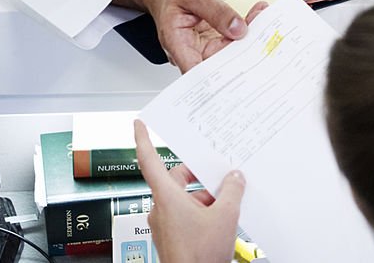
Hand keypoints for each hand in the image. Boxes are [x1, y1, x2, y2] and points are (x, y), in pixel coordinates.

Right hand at [115, 0, 267, 71]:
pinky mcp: (212, 40)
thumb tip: (238, 29)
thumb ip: (217, 11)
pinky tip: (257, 16)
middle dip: (243, 52)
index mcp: (177, 42)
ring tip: (263, 19)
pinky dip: (246, 28)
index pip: (197, 70)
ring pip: (229, 51)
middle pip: (219, 62)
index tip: (241, 70)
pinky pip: (232, 39)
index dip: (218, 78)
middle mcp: (190, 50)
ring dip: (248, 38)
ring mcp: (202, 46)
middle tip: (263, 37)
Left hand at [134, 120, 244, 262]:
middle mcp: (161, 208)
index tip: (139, 124)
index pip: (148, 160)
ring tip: (227, 199)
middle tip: (217, 170)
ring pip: (184, 197)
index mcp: (167, 196)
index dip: (143, 139)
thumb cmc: (198, 257)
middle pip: (176, 178)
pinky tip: (221, 216)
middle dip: (198, 174)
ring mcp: (165, 223)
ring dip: (203, 195)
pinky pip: (186, 212)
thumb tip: (234, 178)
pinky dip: (202, 209)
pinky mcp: (172, 235)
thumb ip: (231, 191)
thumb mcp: (224, 216)